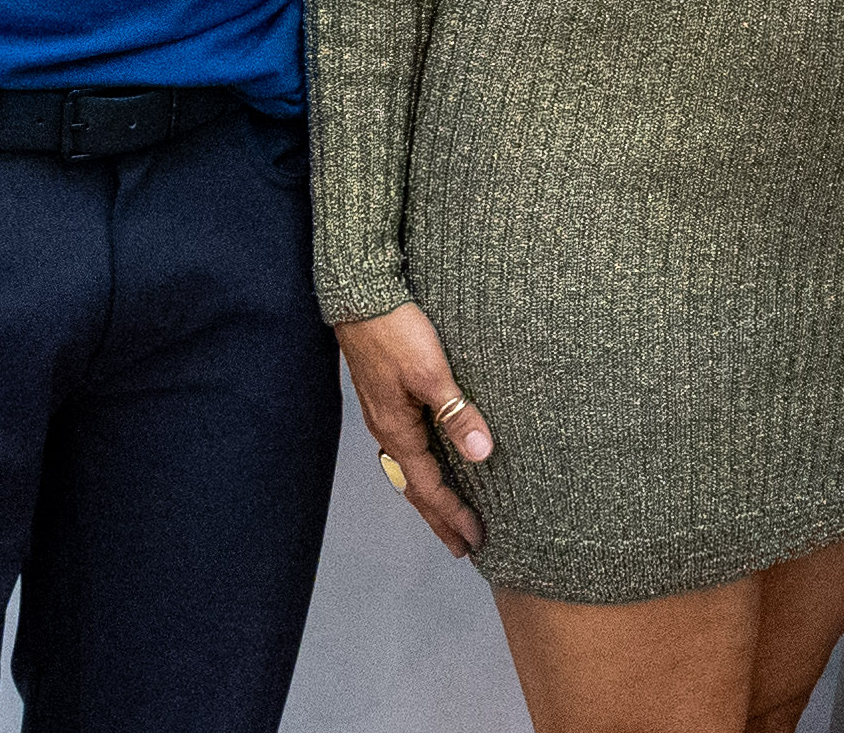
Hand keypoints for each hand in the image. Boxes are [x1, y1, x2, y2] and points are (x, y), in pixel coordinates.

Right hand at [331, 302, 495, 557]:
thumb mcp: (432, 372)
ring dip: (431, 494)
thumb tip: (481, 453)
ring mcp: (385, 414)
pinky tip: (435, 461)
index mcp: (398, 430)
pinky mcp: (387, 398)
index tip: (475, 540)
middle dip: (439, 517)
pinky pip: (408, 446)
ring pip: (410, 468)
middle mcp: (388, 430)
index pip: (428, 487)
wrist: (362, 297)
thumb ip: (456, 412)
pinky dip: (424, 466)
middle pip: (415, 487)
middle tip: (462, 546)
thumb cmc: (396, 331)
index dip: (453, 515)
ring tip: (450, 513)